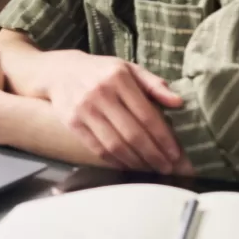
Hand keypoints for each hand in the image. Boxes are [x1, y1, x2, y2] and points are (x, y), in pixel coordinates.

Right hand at [41, 51, 183, 173]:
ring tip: (150, 169)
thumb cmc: (101, 71)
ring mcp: (84, 109)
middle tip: (167, 167)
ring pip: (115, 144)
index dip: (163, 137)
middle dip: (153, 154)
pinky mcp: (72, 122)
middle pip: (132, 133)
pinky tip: (128, 165)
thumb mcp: (129, 69)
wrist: (60, 72)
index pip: (146, 114)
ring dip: (136, 161)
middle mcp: (101, 93)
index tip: (175, 153)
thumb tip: (179, 103)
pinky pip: (98, 148)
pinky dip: (115, 161)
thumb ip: (154, 85)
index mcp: (119, 78)